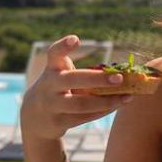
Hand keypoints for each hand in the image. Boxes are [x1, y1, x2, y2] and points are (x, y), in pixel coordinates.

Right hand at [17, 35, 132, 143]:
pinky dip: (103, 111)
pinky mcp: (57, 122)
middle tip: (119, 78)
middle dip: (97, 79)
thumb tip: (122, 75)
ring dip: (107, 101)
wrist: (35, 116)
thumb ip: (83, 73)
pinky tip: (117, 105)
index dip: (64, 46)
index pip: (54, 53)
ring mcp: (51, 104)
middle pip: (73, 80)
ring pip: (82, 104)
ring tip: (126, 97)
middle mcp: (49, 85)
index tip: (76, 39)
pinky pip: (84, 117)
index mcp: (52, 68)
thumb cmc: (58, 89)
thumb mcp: (62, 76)